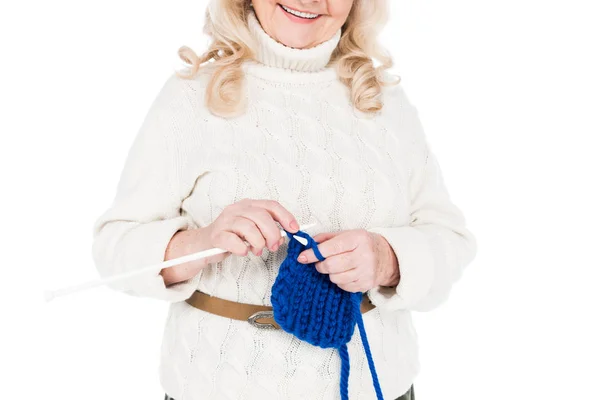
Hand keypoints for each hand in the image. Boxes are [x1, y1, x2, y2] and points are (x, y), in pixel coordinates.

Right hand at [161, 199, 298, 285]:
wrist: (203, 245)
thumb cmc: (232, 238)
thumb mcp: (252, 231)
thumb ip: (267, 230)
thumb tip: (283, 236)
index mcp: (247, 205)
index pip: (271, 205)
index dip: (285, 216)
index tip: (294, 229)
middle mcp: (236, 209)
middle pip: (261, 216)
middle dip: (272, 233)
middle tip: (273, 246)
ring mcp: (224, 221)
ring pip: (248, 227)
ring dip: (258, 243)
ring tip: (257, 251)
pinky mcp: (216, 236)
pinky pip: (233, 241)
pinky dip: (242, 249)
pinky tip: (243, 252)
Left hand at [296, 229, 399, 292]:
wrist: (387, 257)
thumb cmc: (363, 244)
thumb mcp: (347, 234)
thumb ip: (326, 238)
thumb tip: (307, 245)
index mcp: (357, 239)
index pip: (331, 248)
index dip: (314, 254)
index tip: (302, 257)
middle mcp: (364, 256)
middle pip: (331, 265)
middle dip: (320, 265)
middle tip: (320, 263)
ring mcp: (366, 272)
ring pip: (335, 278)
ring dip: (330, 274)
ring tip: (335, 267)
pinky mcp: (366, 285)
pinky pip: (343, 287)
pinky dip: (339, 281)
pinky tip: (345, 274)